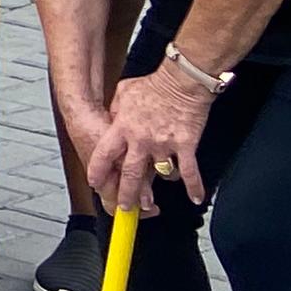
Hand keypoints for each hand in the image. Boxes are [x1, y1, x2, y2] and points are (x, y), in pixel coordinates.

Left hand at [83, 63, 215, 212]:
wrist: (181, 81)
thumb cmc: (153, 85)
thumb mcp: (123, 94)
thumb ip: (116, 111)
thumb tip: (112, 121)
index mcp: (122, 127)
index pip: (103, 154)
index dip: (97, 171)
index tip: (95, 183)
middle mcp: (140, 139)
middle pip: (129, 173)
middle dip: (125, 194)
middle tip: (124, 208)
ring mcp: (163, 144)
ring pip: (158, 175)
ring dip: (156, 190)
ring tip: (151, 204)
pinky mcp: (185, 146)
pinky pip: (190, 172)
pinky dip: (194, 186)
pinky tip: (195, 197)